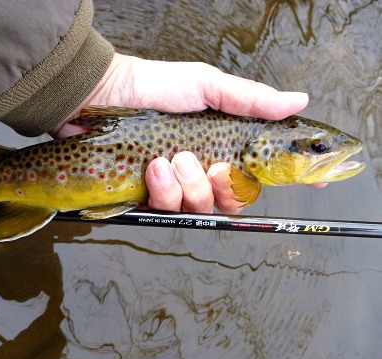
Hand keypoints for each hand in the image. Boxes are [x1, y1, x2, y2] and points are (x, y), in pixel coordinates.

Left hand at [53, 53, 312, 213]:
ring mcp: (176, 185)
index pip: (263, 168)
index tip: (315, 183)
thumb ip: (249, 100)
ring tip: (169, 159)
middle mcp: (203, 168)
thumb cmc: (154, 87)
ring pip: (201, 207)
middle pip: (234, 199)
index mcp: (222, 143)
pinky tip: (152, 168)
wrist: (104, 97)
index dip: (289, 177)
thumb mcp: (205, 87)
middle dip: (223, 186)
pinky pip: (169, 211)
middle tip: (208, 162)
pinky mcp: (149, 196)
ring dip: (189, 185)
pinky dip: (164, 190)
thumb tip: (298, 101)